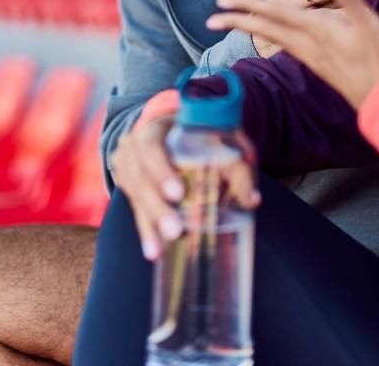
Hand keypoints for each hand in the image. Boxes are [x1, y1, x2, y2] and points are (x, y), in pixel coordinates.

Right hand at [110, 116, 258, 261]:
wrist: (169, 128)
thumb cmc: (197, 133)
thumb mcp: (218, 138)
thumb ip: (235, 165)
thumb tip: (252, 200)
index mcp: (153, 129)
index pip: (151, 148)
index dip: (162, 171)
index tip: (178, 193)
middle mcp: (133, 147)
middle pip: (140, 179)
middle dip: (157, 207)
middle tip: (175, 231)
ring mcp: (126, 167)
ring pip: (135, 197)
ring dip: (149, 225)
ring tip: (158, 250)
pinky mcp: (129, 186)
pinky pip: (135, 210)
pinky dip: (145, 231)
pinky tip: (152, 250)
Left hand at [207, 0, 378, 107]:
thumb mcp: (371, 28)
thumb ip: (351, 0)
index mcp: (317, 31)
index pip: (274, 14)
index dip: (248, 5)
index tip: (222, 1)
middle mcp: (308, 44)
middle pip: (266, 28)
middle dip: (239, 21)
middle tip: (211, 18)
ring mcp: (312, 56)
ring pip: (274, 38)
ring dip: (252, 28)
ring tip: (235, 23)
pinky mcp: (318, 64)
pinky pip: (286, 46)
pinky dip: (272, 37)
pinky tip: (273, 36)